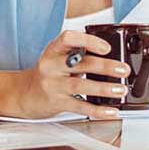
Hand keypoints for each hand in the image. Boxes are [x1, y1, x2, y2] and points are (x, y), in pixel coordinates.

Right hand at [12, 31, 131, 119]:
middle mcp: (51, 66)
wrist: (25, 94)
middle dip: (106, 66)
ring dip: (104, 88)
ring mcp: (53, 85)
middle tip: (124, 70)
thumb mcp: (57, 57)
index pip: (69, 38)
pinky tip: (110, 111)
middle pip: (81, 63)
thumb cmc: (48, 73)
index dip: (88, 41)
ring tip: (121, 90)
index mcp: (53, 50)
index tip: (106, 47)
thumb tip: (111, 57)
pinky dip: (97, 110)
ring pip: (81, 85)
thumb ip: (78, 54)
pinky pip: (80, 107)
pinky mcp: (57, 102)